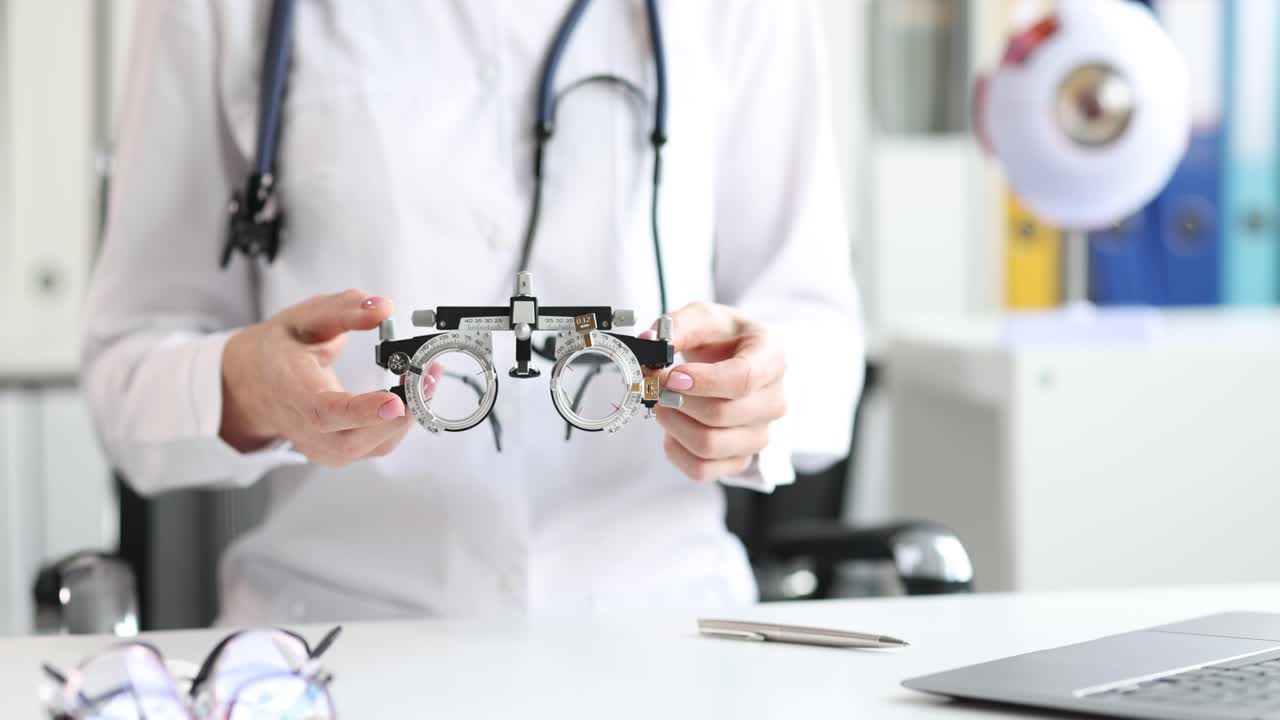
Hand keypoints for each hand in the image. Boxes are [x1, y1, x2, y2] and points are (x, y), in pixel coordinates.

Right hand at [220, 289, 412, 465]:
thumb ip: (343, 309)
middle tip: (427, 376)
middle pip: (356, 439)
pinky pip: (379, 446)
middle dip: (402, 412)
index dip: (362, 412)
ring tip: (426, 379)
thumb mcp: (303, 317)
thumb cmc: (278, 352)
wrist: (254, 385)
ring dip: (409, 415)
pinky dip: (402, 422)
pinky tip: (412, 394)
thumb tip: (382, 307)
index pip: (325, 412)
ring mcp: (322, 448)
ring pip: (374, 447)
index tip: (394, 401)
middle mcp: (305, 428)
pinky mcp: (340, 453)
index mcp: (291, 391)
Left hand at [653, 303, 785, 480]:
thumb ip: (676, 325)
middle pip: (720, 414)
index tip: (671, 375)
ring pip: (709, 445)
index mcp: (771, 358)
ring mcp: (760, 434)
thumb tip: (650, 343)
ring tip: (662, 403)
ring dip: (673, 424)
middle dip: (676, 400)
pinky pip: (702, 469)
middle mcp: (773, 400)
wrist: (733, 360)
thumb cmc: (721, 339)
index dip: (703, 381)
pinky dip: (676, 450)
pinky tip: (673, 428)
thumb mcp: (702, 317)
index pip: (743, 379)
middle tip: (655, 384)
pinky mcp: (740, 459)